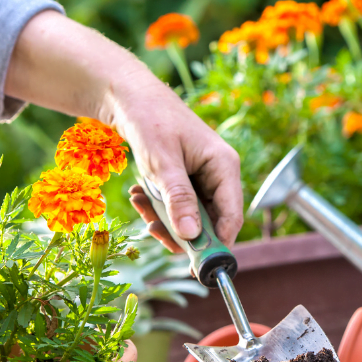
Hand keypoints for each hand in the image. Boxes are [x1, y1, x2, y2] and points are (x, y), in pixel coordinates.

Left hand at [4, 11, 243, 250]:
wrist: (130, 96)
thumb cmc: (150, 121)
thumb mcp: (162, 163)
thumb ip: (179, 199)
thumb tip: (192, 236)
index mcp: (225, 165)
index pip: (232, 216)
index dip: (216, 244)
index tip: (194, 266)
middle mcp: (220, 173)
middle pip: (210, 221)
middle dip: (180, 230)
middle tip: (151, 230)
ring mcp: (204, 177)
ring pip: (191, 216)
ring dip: (164, 218)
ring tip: (140, 203)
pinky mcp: (188, 179)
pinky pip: (178, 205)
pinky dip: (158, 206)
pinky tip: (140, 195)